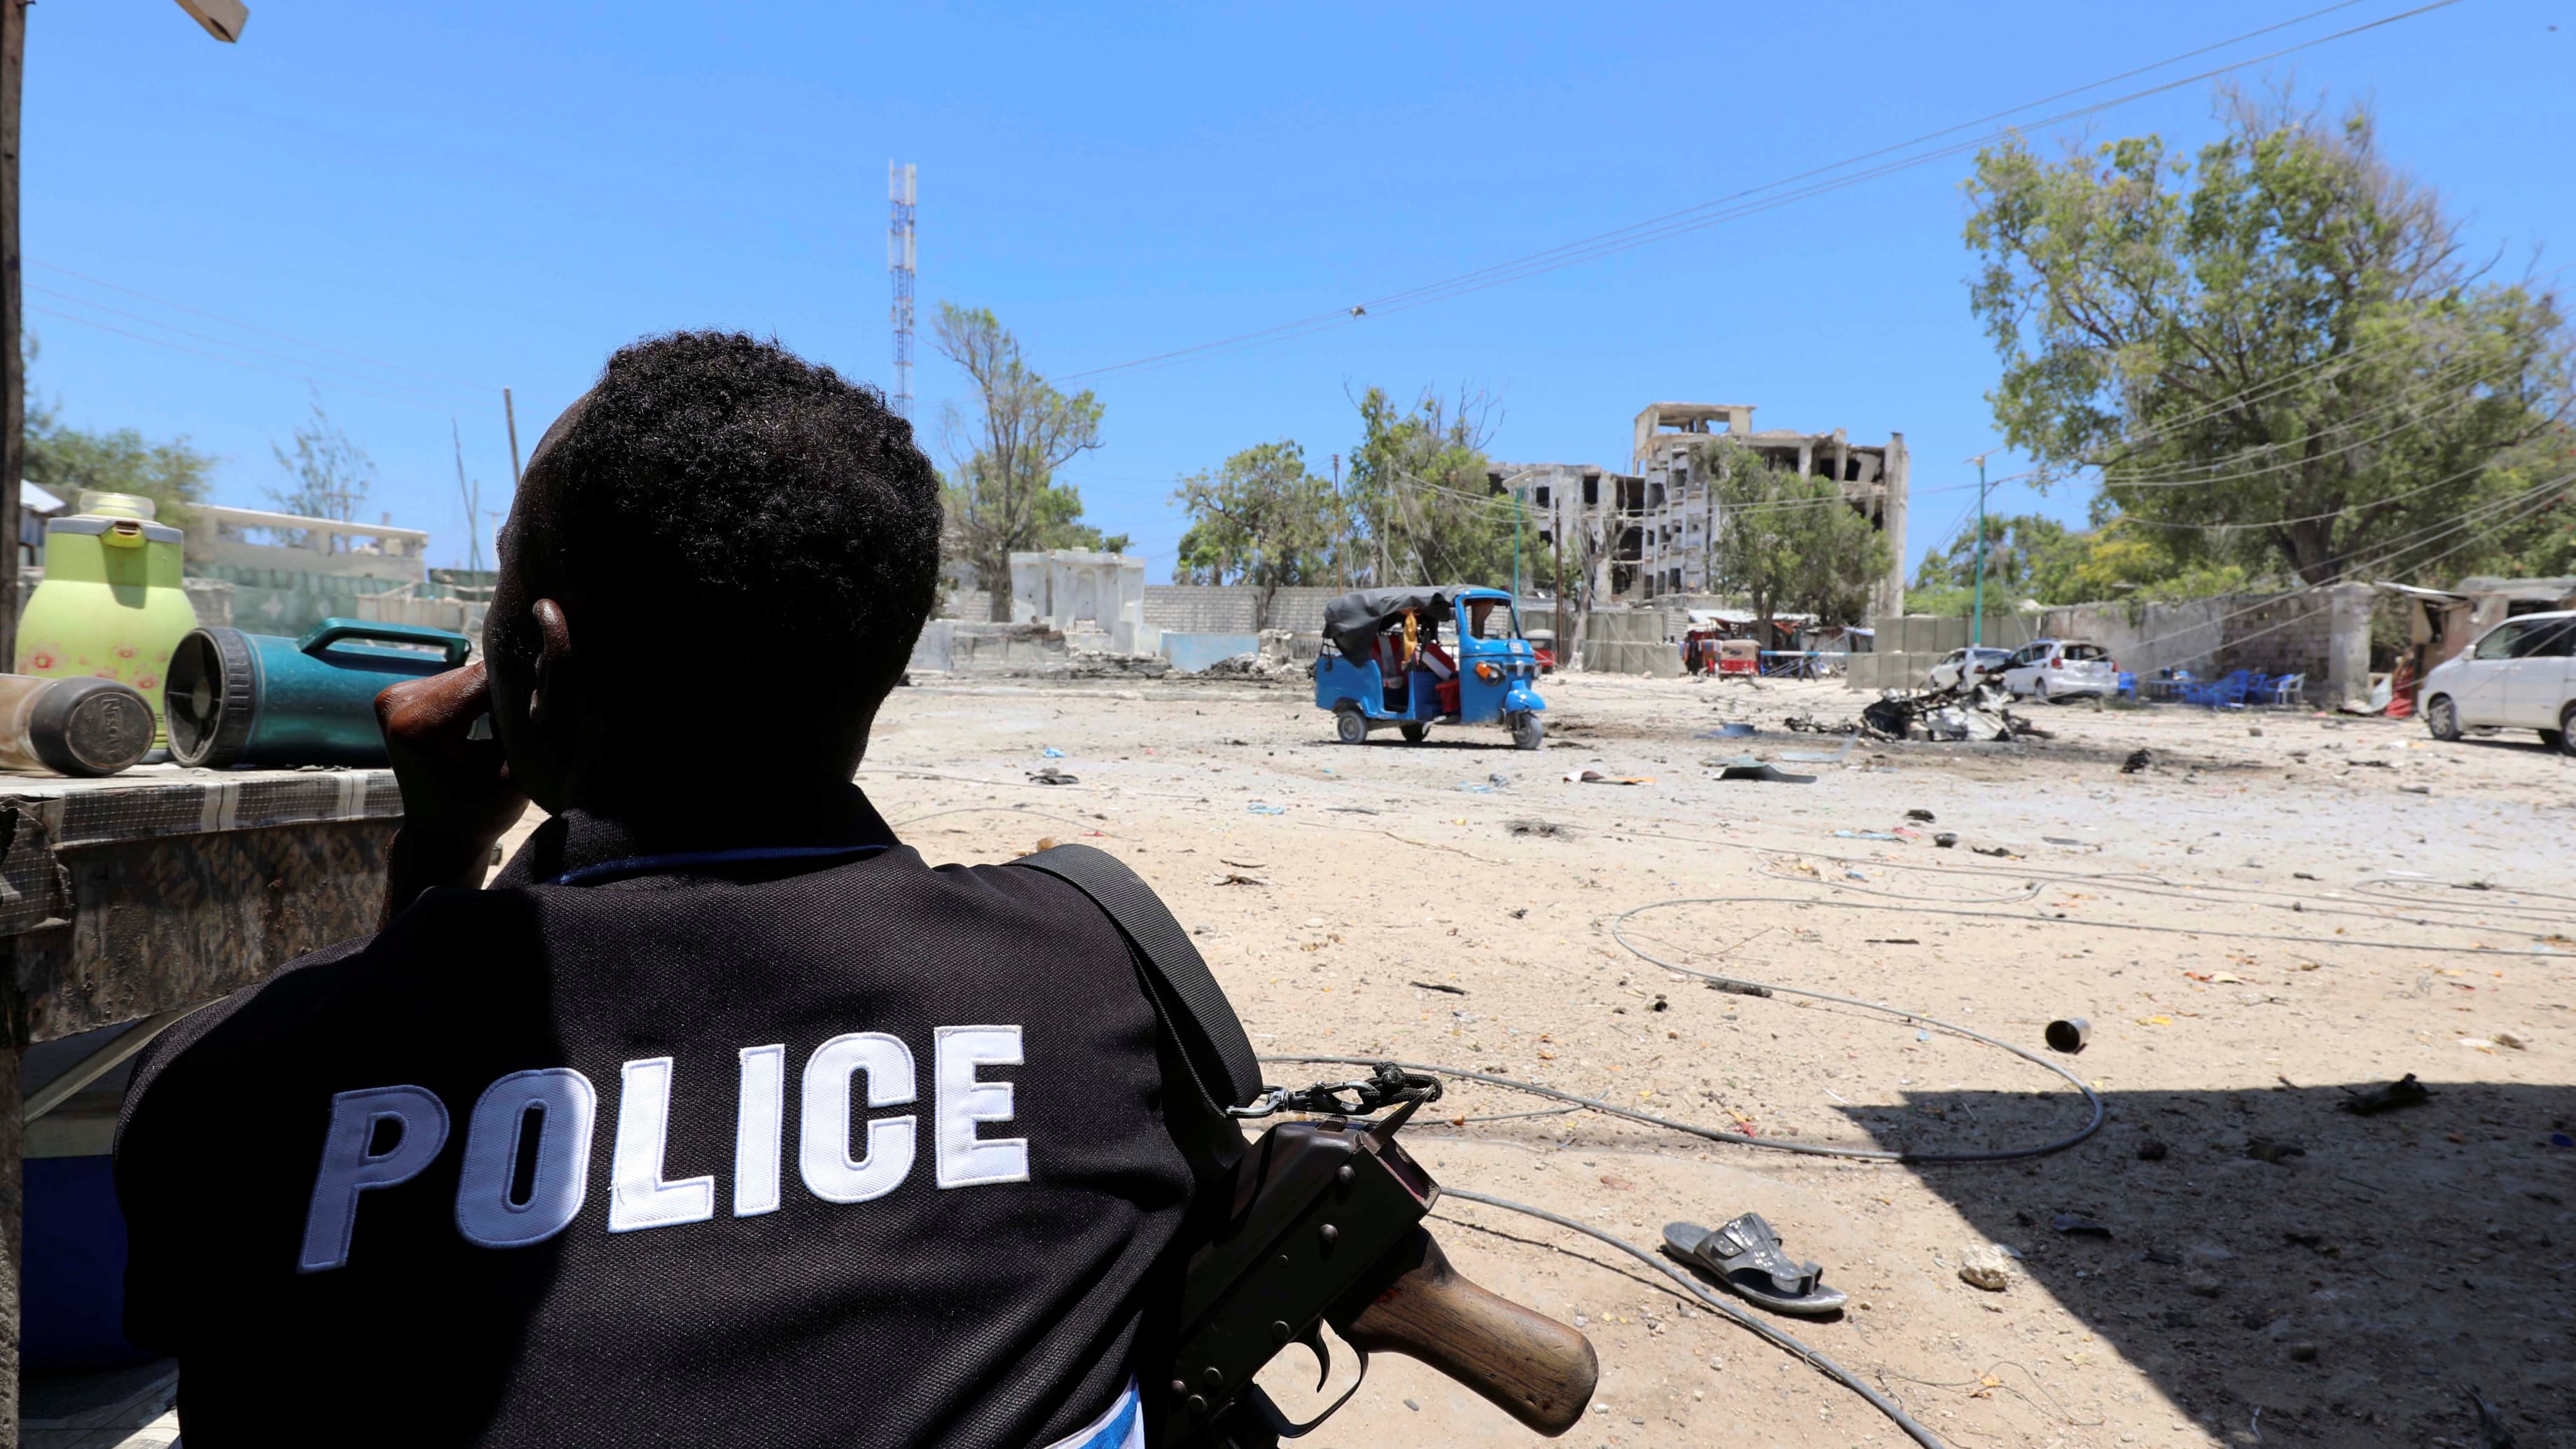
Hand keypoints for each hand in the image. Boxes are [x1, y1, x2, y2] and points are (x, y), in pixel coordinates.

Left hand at [375, 664, 529, 922]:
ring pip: (465, 674)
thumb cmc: (480, 813)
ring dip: (492, 691)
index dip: (522, 686)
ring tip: (508, 721)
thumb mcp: (515, 775)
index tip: (547, 702)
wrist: (439, 834)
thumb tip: (540, 682)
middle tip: (530, 716)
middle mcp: (398, 702)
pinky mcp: (399, 695)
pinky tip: (487, 718)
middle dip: (507, 690)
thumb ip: (527, 729)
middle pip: (473, 673)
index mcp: (422, 726)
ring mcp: (394, 696)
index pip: (485, 679)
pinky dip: (476, 695)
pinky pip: (453, 681)